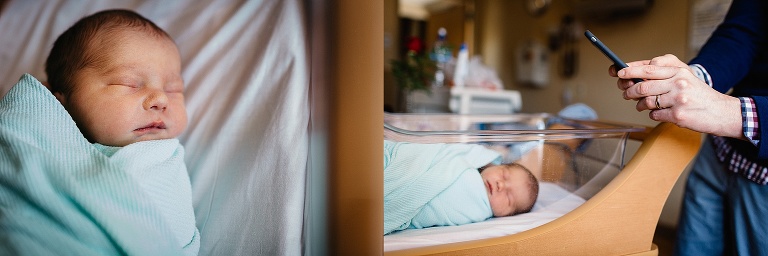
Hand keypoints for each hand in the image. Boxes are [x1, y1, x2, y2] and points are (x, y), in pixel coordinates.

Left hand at [609, 54, 744, 138]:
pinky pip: (654, 114)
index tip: (618, 73)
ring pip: (646, 101)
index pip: (648, 68)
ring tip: (642, 105)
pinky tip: (660, 113)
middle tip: (626, 93)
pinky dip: (653, 114)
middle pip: (642, 86)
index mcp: (679, 71)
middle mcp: (678, 82)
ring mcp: (678, 99)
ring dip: (640, 105)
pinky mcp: (678, 115)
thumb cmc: (699, 94)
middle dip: (629, 91)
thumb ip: (663, 71)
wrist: (721, 111)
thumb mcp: (685, 76)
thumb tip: (636, 74)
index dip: (629, 70)